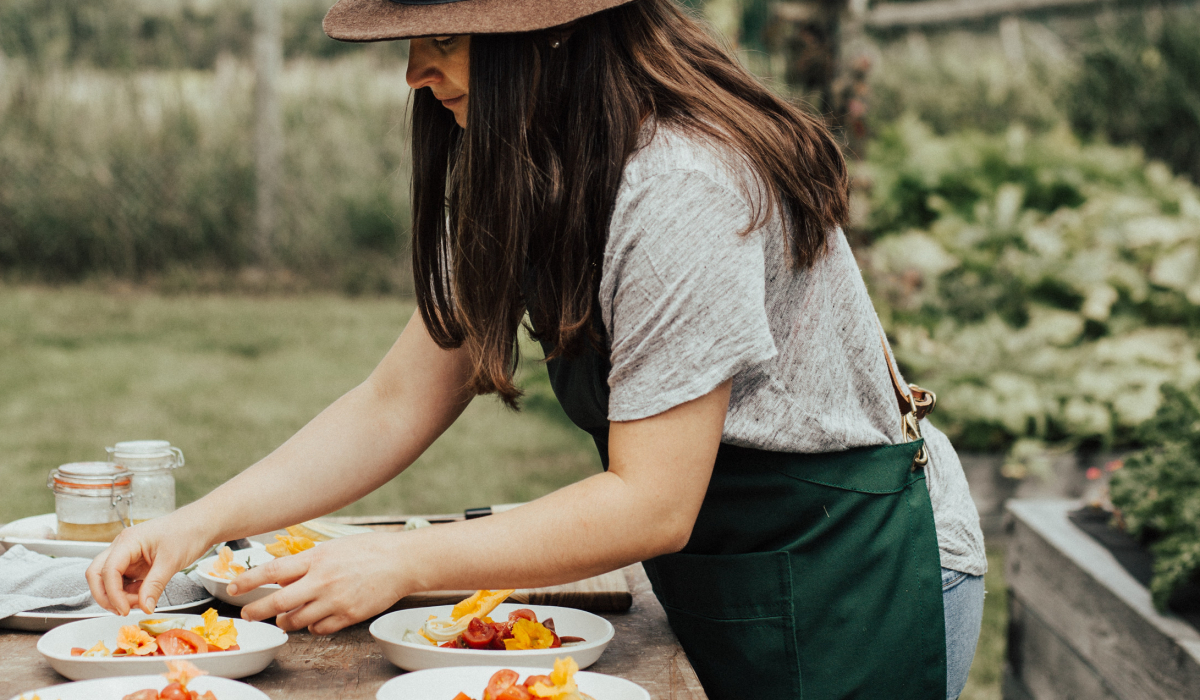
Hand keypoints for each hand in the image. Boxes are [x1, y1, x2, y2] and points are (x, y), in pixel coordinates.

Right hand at [85, 512, 217, 615]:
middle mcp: (122, 547)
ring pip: (107, 579)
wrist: (200, 525)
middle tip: (122, 610)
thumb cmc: (187, 532)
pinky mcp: (134, 563)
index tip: (124, 609)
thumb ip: (155, 585)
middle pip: (97, 574)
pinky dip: (127, 592)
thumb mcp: (171, 561)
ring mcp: (127, 555)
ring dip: (118, 595)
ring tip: (140, 601)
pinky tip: (143, 594)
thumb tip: (144, 607)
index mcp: (128, 541)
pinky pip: (122, 581)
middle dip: (105, 595)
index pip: (108, 570)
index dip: (112, 593)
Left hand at [232, 532, 408, 634]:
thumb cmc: (368, 550)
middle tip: (247, 614)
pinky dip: (312, 626)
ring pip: (297, 620)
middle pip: (278, 602)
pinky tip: (315, 618)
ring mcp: (336, 600)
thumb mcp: (332, 548)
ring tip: (286, 617)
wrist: (401, 562)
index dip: (249, 580)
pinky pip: (319, 628)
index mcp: (317, 559)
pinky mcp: (349, 616)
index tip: (232, 587)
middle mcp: (323, 580)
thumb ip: (306, 563)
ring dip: (286, 621)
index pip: (273, 571)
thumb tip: (281, 579)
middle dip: (256, 610)